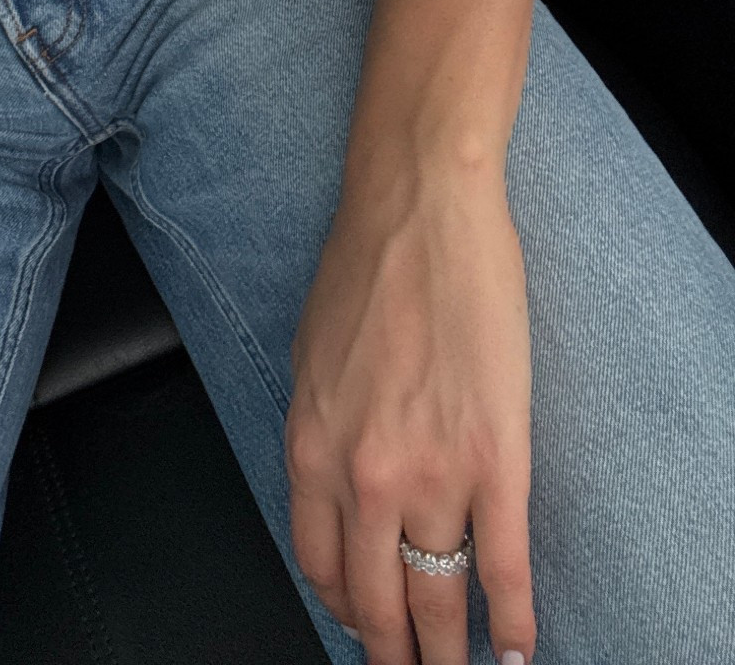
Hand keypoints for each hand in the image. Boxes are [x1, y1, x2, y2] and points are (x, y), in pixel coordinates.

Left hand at [283, 163, 535, 664]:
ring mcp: (433, 471)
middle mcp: (365, 474)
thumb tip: (336, 490)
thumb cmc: (365, 267)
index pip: (322, 565)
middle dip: (397, 652)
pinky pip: (504, 564)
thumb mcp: (311, 359)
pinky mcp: (495, 457)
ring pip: (440, 596)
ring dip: (451, 650)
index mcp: (313, 447)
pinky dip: (514, 618)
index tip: (363, 628)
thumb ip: (323, 432)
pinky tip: (517, 646)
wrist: (419, 209)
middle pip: (381, 600)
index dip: (346, 610)